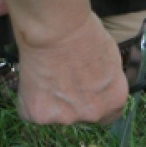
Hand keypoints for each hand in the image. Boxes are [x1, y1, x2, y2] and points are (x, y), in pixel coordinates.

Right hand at [13, 13, 128, 125]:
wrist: (56, 29)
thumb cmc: (84, 33)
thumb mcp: (110, 58)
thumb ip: (105, 81)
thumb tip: (97, 83)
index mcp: (115, 99)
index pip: (107, 116)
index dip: (93, 102)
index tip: (82, 91)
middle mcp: (93, 113)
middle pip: (80, 116)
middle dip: (70, 102)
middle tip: (61, 77)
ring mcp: (65, 117)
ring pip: (54, 114)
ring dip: (50, 100)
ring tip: (46, 73)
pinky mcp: (39, 115)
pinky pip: (32, 112)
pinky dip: (30, 99)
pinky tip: (33, 78)